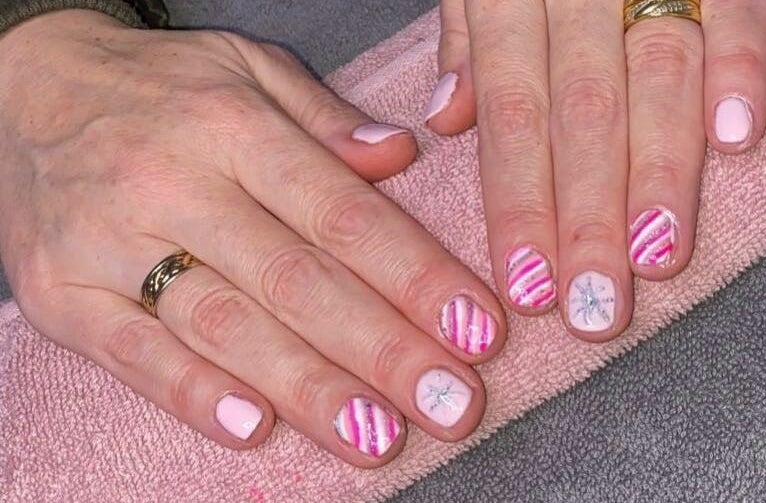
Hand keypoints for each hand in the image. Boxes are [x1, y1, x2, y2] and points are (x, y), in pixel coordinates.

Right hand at [0, 10, 506, 466]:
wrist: (20, 90)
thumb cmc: (160, 88)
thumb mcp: (245, 69)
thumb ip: (325, 117)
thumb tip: (400, 157)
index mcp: (233, 125)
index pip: (343, 212)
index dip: (416, 276)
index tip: (477, 329)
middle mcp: (173, 181)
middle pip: (294, 279)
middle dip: (381, 349)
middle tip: (450, 404)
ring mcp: (109, 241)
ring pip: (224, 325)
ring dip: (308, 388)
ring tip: (376, 436)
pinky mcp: (61, 293)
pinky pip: (132, 353)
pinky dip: (195, 395)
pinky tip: (256, 429)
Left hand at [427, 0, 765, 339]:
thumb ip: (467, 38)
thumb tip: (446, 121)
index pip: (514, 113)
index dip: (519, 203)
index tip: (526, 283)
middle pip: (583, 111)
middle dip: (588, 216)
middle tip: (593, 307)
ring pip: (656, 73)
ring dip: (660, 172)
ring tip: (657, 257)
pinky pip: (736, 6)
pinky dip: (741, 66)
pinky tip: (737, 140)